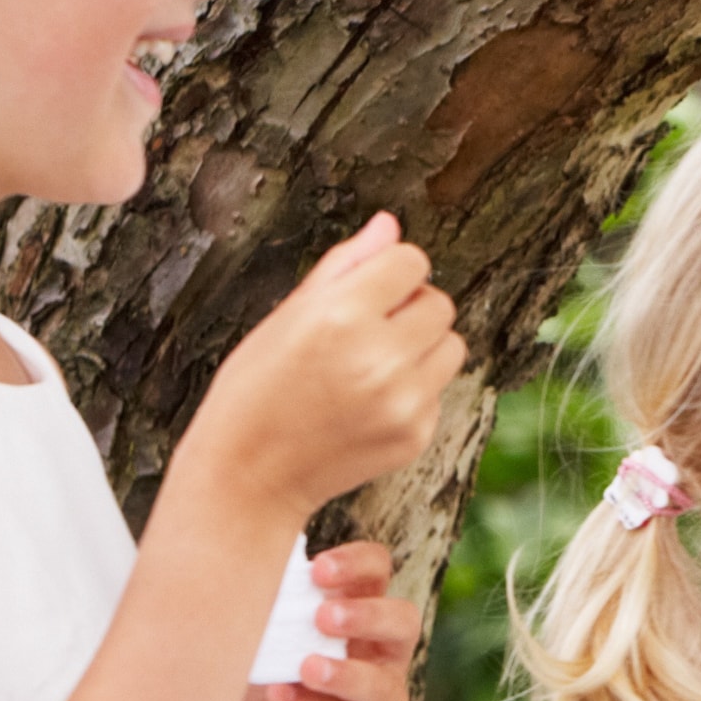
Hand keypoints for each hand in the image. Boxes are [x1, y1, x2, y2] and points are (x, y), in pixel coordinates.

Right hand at [183, 214, 465, 520]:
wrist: (248, 476)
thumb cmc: (257, 388)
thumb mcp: (285, 317)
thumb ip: (343, 266)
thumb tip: (389, 224)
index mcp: (340, 316)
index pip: (411, 261)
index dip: (390, 272)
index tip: (366, 292)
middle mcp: (379, 358)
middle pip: (439, 302)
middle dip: (409, 309)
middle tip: (366, 332)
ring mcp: (403, 401)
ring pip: (451, 346)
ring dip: (421, 348)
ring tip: (370, 367)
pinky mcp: (416, 435)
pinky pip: (439, 391)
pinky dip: (414, 391)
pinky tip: (367, 405)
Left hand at [218, 541, 418, 700]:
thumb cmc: (269, 679)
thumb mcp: (264, 640)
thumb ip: (270, 612)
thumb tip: (247, 575)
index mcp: (361, 612)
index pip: (377, 572)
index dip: (358, 564)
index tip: (318, 569)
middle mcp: (382, 653)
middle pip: (404, 621)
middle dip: (368, 615)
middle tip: (324, 616)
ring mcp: (379, 700)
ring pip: (384, 684)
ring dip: (346, 673)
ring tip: (307, 666)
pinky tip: (282, 695)